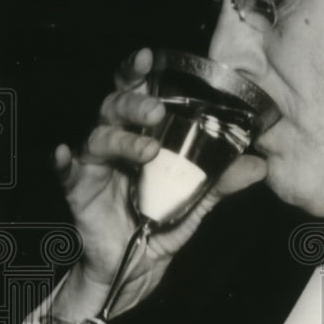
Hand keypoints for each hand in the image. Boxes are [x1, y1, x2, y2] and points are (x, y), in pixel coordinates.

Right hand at [52, 48, 266, 318]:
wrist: (137, 266)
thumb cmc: (161, 221)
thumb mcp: (196, 200)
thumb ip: (222, 180)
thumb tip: (260, 165)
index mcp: (142, 134)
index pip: (138, 94)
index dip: (139, 72)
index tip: (149, 57)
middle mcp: (116, 141)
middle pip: (115, 106)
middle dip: (134, 102)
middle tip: (157, 111)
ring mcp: (95, 164)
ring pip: (98, 136)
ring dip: (122, 138)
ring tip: (148, 151)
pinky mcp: (79, 190)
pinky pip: (66, 171)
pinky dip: (63, 160)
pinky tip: (65, 153)